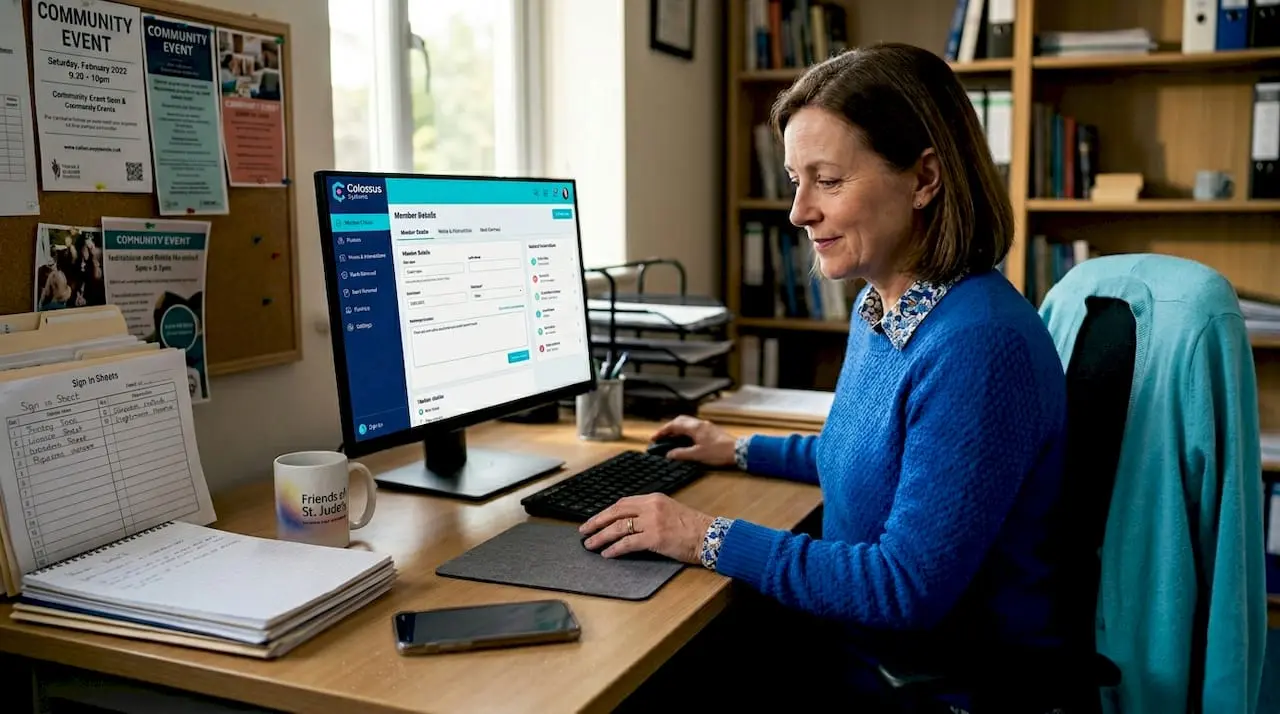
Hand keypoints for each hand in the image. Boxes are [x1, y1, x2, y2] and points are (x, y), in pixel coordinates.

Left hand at [579, 494, 713, 563]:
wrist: (711, 536)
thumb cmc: (694, 528)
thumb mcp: (670, 511)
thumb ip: (652, 512)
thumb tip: (631, 522)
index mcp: (654, 498)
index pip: (623, 503)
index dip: (606, 512)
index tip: (596, 520)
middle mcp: (651, 507)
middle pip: (616, 512)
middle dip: (597, 522)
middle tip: (584, 531)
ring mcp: (653, 522)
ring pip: (618, 528)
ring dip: (601, 537)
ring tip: (590, 545)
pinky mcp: (655, 537)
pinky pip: (628, 543)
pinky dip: (615, 549)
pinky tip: (607, 554)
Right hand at [650, 415, 736, 466]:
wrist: (738, 451)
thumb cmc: (720, 452)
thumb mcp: (697, 455)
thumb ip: (681, 454)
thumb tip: (670, 454)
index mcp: (695, 428)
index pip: (674, 425)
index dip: (662, 431)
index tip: (655, 438)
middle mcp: (700, 424)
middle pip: (680, 421)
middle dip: (669, 428)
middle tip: (662, 437)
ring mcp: (706, 426)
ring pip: (687, 424)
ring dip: (678, 429)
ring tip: (671, 439)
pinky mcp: (711, 431)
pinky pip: (694, 428)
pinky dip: (686, 432)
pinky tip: (686, 440)